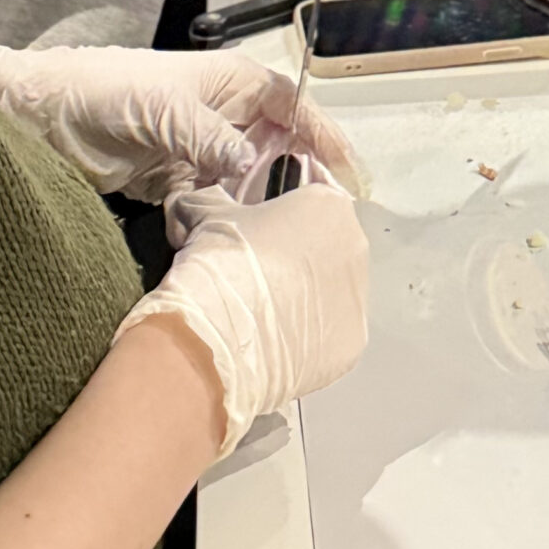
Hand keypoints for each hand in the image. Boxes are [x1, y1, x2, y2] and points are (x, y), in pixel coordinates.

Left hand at [0, 46, 358, 201]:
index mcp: (236, 84)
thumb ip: (212, 138)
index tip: (350, 174)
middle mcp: (227, 115)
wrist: (47, 116)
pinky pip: (215, 205)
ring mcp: (203, 150)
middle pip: (282, 147)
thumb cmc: (109, 89)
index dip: (327, 139)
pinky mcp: (178, 182)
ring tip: (279, 233)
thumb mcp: (167, 108)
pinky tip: (227, 238)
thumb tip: (250, 168)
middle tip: (320, 215)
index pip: (297, 108)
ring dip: (261, 205)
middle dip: (301, 178)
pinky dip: (222, 221)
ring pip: (250, 181)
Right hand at [113, 182, 369, 455]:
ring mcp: (359, 298)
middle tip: (255, 283)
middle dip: (295, 265)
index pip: (308, 207)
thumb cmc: (222, 260)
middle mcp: (356, 246)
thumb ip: (207, 201)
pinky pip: (329, 338)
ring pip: (330, 296)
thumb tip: (188, 199)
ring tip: (262, 321)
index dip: (278, 226)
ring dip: (303, 303)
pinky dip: (307, 342)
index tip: (253, 245)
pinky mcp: (353, 344)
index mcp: (330, 205)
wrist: (218, 335)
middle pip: (325, 252)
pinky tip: (274, 349)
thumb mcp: (206, 217)